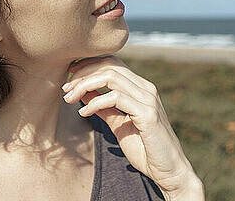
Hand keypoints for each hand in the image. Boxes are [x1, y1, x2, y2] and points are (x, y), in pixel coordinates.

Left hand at [61, 55, 202, 198]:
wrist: (169, 170)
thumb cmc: (145, 148)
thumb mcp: (118, 124)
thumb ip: (104, 108)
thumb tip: (83, 92)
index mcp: (141, 88)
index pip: (112, 63)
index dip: (89, 65)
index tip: (69, 77)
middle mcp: (146, 88)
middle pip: (110, 66)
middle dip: (83, 73)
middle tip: (65, 89)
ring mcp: (148, 99)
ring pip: (111, 77)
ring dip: (85, 85)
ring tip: (70, 98)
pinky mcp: (147, 114)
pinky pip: (116, 98)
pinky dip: (96, 102)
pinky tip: (84, 112)